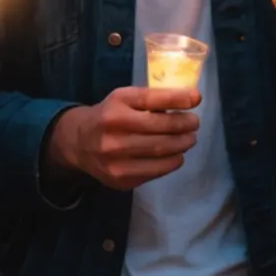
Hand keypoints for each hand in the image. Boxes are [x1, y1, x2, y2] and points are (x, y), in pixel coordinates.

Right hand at [45, 86, 200, 190]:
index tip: (196, 98)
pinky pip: (155, 171)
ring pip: (161, 152)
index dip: (177, 98)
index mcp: (115, 105)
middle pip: (160, 128)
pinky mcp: (121, 178)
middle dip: (184, 125)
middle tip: (194, 124)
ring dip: (182, 145)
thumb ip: (152, 99)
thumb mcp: (123, 99)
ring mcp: (115, 157)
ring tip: (189, 139)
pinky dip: (172, 162)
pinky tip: (175, 155)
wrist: (78, 143)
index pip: (151, 99)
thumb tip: (191, 99)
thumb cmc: (109, 116)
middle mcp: (113, 130)